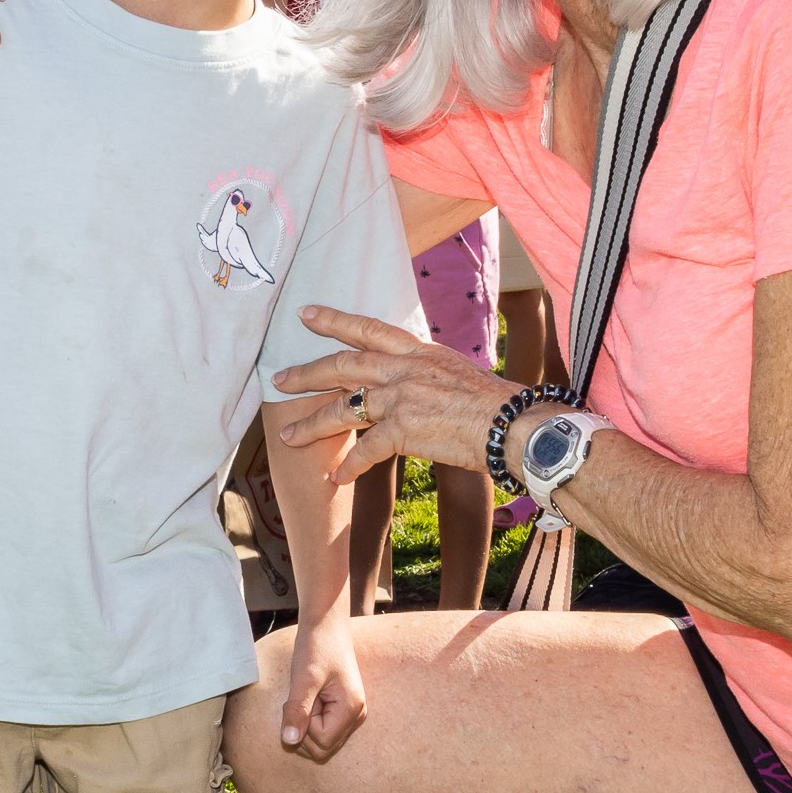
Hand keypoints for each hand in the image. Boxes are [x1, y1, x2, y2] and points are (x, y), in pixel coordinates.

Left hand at [271, 307, 518, 484]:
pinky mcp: (404, 429)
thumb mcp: (454, 373)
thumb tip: (410, 383)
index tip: (306, 315)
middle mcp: (405, 369)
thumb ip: (425, 374)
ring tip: (289, 436)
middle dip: (305, 373)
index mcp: (418, 352)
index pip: (368, 329)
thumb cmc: (494, 405)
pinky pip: (364, 449)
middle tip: (278, 380)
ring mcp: (402, 397)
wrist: (514, 425)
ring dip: (312, 424)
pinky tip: (334, 477)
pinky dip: (348, 466)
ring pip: (343, 408)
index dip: (334, 320)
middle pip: (342, 365)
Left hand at [279, 612, 366, 761]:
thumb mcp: (304, 679)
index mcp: (352, 709)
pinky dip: (309, 719)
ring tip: (308, 695)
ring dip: (305, 723)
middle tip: (303, 697)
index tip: (303, 697)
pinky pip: (322, 730)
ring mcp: (351, 714)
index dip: (304, 726)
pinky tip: (311, 698)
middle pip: (322, 748)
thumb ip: (297, 711)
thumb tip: (289, 741)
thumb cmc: (317, 646)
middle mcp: (357, 716)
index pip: (322, 742)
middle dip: (304, 728)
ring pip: (321, 742)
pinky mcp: (342, 711)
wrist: (326, 625)